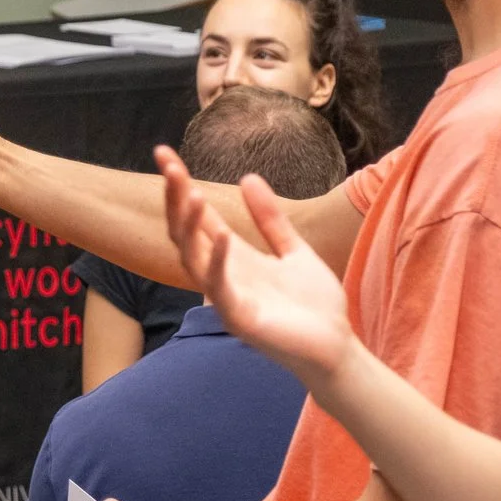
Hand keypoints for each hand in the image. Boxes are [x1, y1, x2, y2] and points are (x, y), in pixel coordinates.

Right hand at [160, 147, 354, 383]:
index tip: (164, 153)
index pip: (197, 217)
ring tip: (190, 192)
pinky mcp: (240, 319)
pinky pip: (220, 288)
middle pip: (185, 233)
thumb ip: (270, 219)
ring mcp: (227, 298)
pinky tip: (223, 236)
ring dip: (188, 226)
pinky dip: (218, 261)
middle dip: (174, 199)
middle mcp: (222, 275)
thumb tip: (247, 177)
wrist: (336, 347)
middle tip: (167, 165)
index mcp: (233, 257)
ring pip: (192, 258)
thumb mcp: (294, 250)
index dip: (179, 186)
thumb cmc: (314, 306)